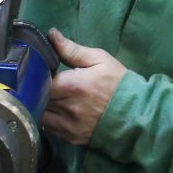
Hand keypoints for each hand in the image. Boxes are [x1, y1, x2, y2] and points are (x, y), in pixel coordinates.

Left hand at [41, 29, 127, 145]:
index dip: (34, 77)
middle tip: (39, 84)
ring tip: (46, 98)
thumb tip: (51, 34)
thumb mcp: (99, 59)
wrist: (137, 113)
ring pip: (39, 116)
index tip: (37, 72)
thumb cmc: (118, 83)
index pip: (38, 83)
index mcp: (73, 86)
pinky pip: (48, 129)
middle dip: (35, 92)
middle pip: (36, 100)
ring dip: (38, 107)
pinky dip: (47, 120)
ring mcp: (68, 126)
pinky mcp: (70, 139)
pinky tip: (54, 112)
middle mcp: (67, 108)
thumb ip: (72, 49)